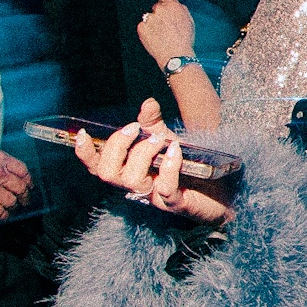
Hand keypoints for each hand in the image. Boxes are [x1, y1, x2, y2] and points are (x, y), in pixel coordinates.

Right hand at [0, 147, 32, 218]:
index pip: (22, 170)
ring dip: (13, 205)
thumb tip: (8, 173)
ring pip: (11, 201)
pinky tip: (3, 215)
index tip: (29, 184)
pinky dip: (2, 215)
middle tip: (25, 199)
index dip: (28, 179)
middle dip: (25, 195)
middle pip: (20, 187)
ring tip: (13, 207)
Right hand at [74, 102, 232, 223]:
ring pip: (131, 180)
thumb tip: (147, 103)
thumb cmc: (192, 168)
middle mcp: (138, 186)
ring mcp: (155, 197)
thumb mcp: (170, 141)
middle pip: (107, 173)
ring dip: (142, 153)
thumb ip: (154, 125)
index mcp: (130, 171)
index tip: (82, 133)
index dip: (85, 153)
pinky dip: (168, 166)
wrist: (225, 191)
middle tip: (136, 129)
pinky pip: (165, 188)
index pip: (97, 166)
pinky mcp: (176, 204)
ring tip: (161, 139)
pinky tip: (176, 151)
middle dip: (116, 147)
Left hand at [137, 0, 197, 69]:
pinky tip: (155, 39)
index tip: (163, 2)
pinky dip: (147, 32)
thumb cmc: (185, 40)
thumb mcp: (189, 21)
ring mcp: (150, 19)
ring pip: (149, 17)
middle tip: (166, 27)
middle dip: (160, 14)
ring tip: (161, 36)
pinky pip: (143, 26)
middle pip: (156, 7)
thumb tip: (175, 5)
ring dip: (153, 23)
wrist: (176, 56)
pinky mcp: (141, 28)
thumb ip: (180, 9)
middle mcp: (160, 9)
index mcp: (173, 6)